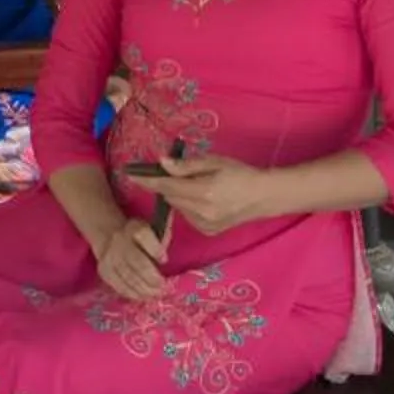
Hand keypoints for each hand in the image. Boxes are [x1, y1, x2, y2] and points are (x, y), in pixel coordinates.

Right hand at [92, 214, 171, 301]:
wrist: (111, 238)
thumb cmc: (140, 239)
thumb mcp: (153, 232)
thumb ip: (161, 241)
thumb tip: (163, 260)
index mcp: (134, 228)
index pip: (143, 234)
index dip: (155, 249)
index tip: (164, 260)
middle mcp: (119, 241)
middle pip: (135, 260)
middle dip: (151, 277)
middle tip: (163, 288)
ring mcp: (109, 257)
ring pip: (128, 276)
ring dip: (144, 289)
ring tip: (156, 295)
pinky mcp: (104, 271)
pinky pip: (119, 286)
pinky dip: (133, 294)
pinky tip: (144, 297)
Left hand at [155, 151, 270, 236]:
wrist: (263, 196)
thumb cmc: (239, 174)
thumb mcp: (214, 162)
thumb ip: (186, 166)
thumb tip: (162, 163)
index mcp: (204, 192)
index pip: (167, 186)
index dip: (147, 180)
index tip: (130, 174)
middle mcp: (202, 212)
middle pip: (170, 197)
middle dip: (166, 185)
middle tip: (176, 173)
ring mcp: (205, 225)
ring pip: (178, 207)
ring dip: (178, 196)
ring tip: (197, 185)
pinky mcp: (208, 231)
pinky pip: (187, 216)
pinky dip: (188, 206)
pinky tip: (204, 199)